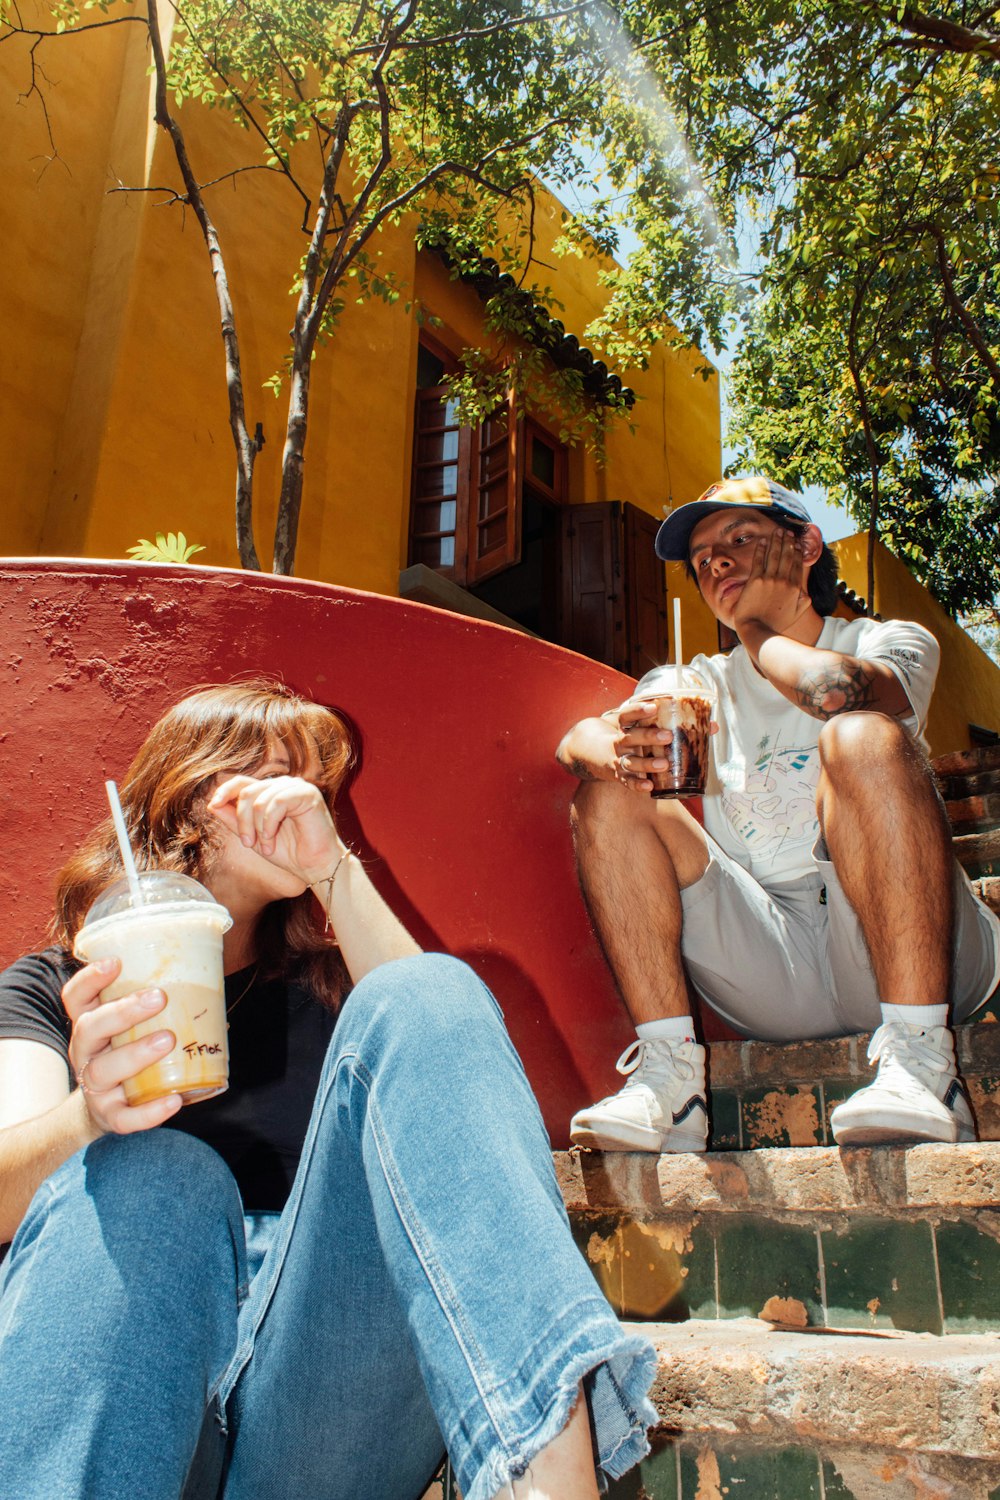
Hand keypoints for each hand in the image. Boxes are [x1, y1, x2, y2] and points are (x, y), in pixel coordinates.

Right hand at [65, 959, 181, 1134]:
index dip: (90, 978)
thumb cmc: (127, 1052)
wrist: (105, 1109)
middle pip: (89, 1029)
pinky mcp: (110, 1116)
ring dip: (136, 1054)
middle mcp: (85, 1053)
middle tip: (158, 998)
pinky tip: (174, 1100)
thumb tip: (212, 986)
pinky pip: (126, 1118)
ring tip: (168, 1040)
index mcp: (89, 1025)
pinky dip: (150, 1112)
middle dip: (122, 1012)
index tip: (116, 962)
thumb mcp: (131, 1028)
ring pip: (103, 1071)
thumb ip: (156, 1007)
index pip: (76, 997)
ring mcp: (94, 1088)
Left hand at [208, 774, 343, 884]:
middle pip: (247, 792)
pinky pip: (276, 802)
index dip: (224, 790)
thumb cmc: (288, 852)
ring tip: (266, 846)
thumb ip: (234, 820)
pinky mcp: (307, 793)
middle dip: (242, 821)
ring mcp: (295, 787)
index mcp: (269, 792)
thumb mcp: (253, 836)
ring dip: (257, 827)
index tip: (213, 805)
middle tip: (247, 843)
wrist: (313, 866)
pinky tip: (272, 838)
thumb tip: (211, 804)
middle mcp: (282, 785)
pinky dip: (269, 824)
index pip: (241, 782)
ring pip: (259, 799)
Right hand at [611, 702, 673, 792]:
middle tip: (668, 736)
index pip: (626, 716)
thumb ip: (644, 716)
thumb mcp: (626, 723)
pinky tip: (649, 786)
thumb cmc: (619, 735)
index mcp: (620, 727)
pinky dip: (637, 785)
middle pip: (630, 738)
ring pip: (631, 762)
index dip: (638, 710)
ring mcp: (617, 760)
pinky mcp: (618, 776)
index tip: (654, 706)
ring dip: (647, 764)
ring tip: (664, 764)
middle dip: (649, 737)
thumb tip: (678, 704)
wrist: (589, 753)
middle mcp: (618, 743)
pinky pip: (627, 782)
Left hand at [730, 529, 811, 643]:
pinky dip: (761, 549)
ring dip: (777, 541)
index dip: (798, 552)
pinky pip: (759, 561)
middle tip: (788, 532)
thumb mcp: (795, 615)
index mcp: (795, 588)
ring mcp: (770, 580)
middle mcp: (784, 581)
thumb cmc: (776, 625)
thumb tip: (808, 596)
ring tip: (778, 531)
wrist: (758, 630)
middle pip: (787, 556)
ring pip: (775, 555)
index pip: (798, 565)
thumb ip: (803, 603)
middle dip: (788, 542)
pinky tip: (762, 541)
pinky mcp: (755, 580)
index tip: (798, 544)